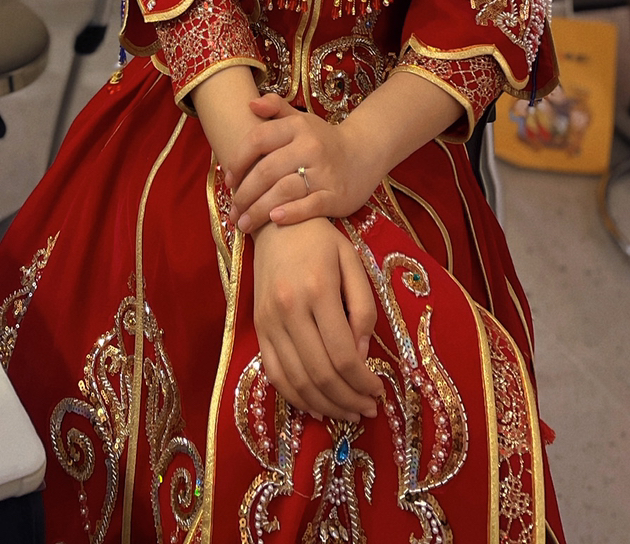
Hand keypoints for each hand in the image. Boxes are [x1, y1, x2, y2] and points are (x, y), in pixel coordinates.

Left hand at [225, 94, 383, 231]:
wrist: (365, 153)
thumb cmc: (323, 139)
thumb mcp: (300, 119)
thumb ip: (275, 108)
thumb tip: (250, 104)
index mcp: (297, 126)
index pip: (257, 140)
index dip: (237, 161)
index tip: (228, 180)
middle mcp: (309, 147)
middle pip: (266, 171)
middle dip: (244, 194)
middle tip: (233, 211)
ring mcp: (324, 172)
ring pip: (283, 191)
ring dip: (259, 210)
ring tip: (245, 223)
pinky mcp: (336, 195)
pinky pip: (310, 206)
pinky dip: (290, 213)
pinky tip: (274, 220)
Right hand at [252, 218, 381, 421]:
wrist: (276, 224)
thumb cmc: (321, 241)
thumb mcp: (352, 264)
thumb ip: (363, 309)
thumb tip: (361, 355)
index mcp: (318, 291)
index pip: (343, 355)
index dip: (364, 382)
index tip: (379, 391)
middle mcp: (289, 309)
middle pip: (321, 374)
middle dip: (349, 400)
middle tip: (368, 410)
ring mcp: (269, 321)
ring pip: (297, 380)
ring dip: (326, 405)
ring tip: (348, 412)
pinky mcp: (258, 327)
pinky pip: (274, 373)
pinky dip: (295, 397)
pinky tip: (316, 407)